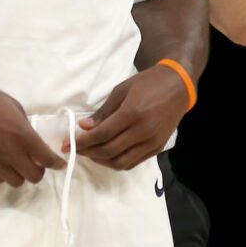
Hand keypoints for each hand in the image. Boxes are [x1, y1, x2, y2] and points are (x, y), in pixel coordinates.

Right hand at [0, 76, 64, 186]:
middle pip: (34, 177)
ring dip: (20, 174)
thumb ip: (25, 127)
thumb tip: (31, 142)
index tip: (60, 164)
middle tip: (36, 161)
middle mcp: (10, 152)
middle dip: (39, 170)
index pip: (47, 159)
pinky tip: (1, 161)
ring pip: (16, 182)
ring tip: (16, 162)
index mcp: (22, 135)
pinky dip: (3, 173)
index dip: (57, 164)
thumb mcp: (14, 107)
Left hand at [67, 66, 189, 169]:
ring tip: (89, 153)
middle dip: (87, 152)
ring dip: (101, 161)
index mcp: (132, 113)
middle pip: (109, 151)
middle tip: (74, 149)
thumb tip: (84, 127)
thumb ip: (103, 112)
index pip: (102, 135)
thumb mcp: (121, 91)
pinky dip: (116, 162)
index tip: (67, 143)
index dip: (83, 142)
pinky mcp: (157, 148)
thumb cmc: (147, 84)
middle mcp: (143, 131)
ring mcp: (151, 142)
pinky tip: (106, 156)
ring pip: (120, 162)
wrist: (178, 86)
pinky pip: (132, 162)